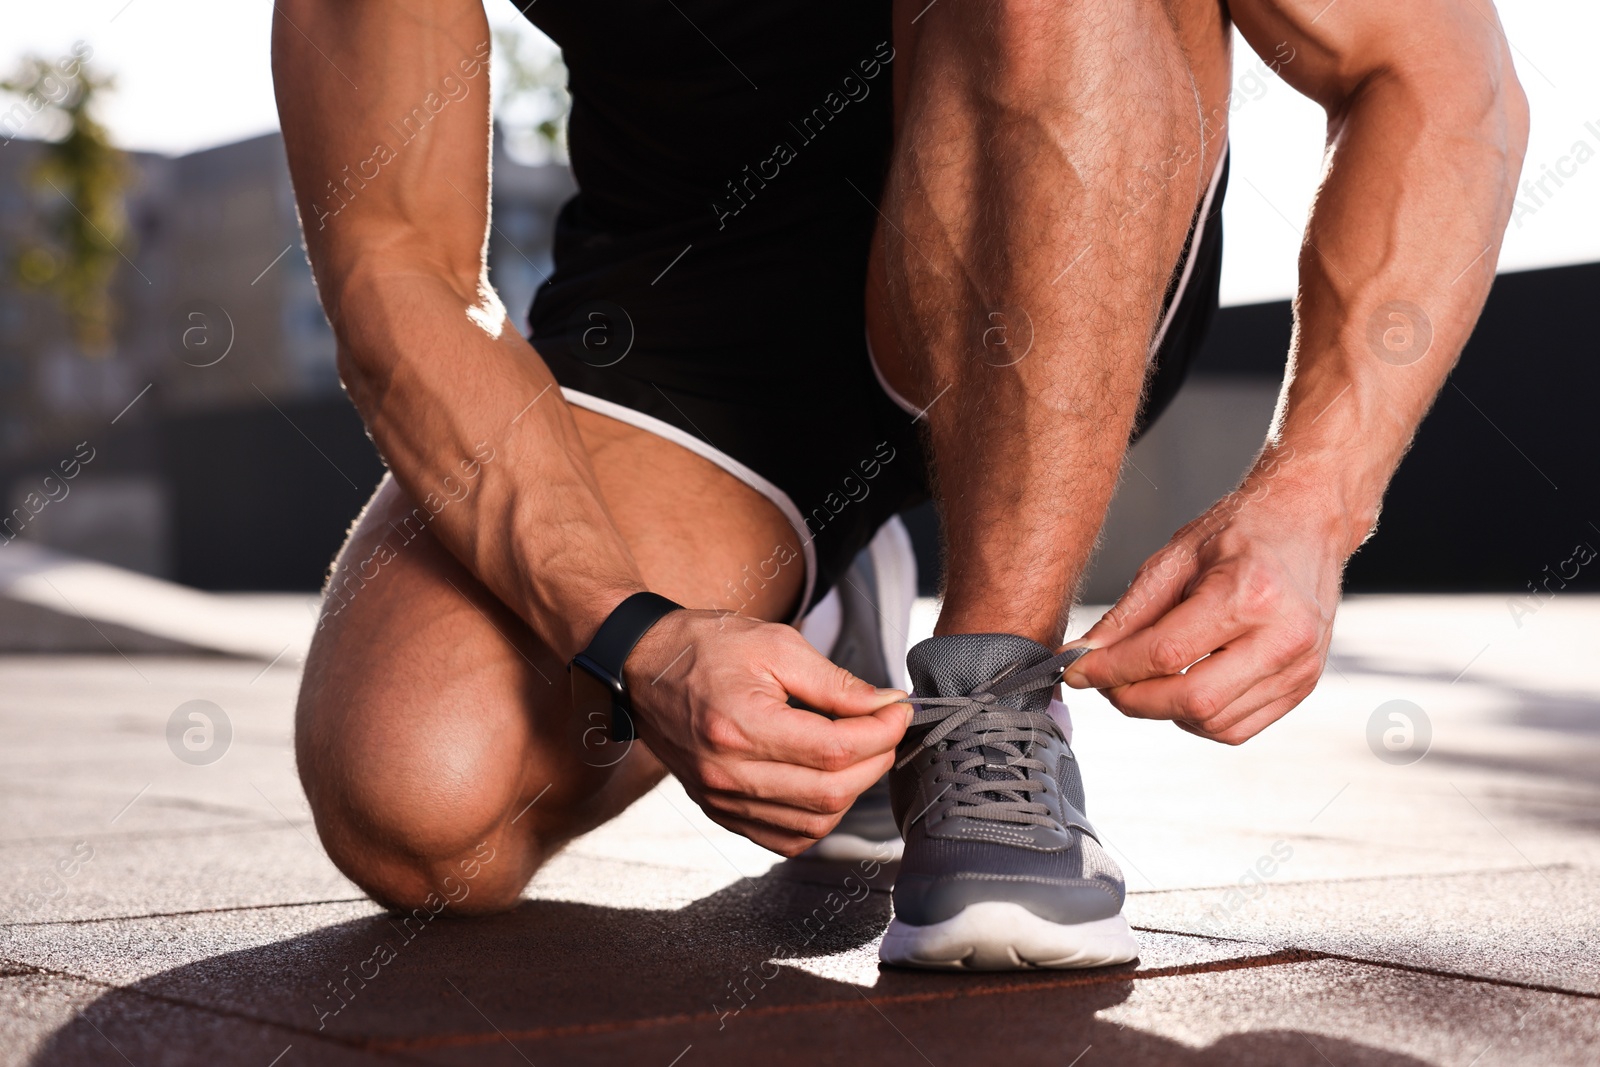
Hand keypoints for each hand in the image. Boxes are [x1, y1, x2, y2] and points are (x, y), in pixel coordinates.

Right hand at [624, 610, 911, 854]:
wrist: (643, 666)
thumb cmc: (705, 647)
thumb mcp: (775, 644)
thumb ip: (835, 683)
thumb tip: (887, 705)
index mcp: (740, 726)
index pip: (833, 750)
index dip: (881, 733)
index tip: (898, 711)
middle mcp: (727, 774)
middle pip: (830, 792)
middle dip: (875, 761)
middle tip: (886, 729)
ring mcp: (721, 800)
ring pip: (813, 823)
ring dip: (851, 792)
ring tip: (859, 753)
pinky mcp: (720, 812)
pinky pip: (785, 838)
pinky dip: (818, 817)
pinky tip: (826, 781)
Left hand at [1063, 467, 1348, 743]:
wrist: (1307, 522)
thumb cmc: (1242, 531)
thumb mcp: (1176, 556)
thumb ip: (1129, 613)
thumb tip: (1084, 656)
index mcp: (1250, 594)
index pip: (1165, 654)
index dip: (1111, 669)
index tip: (1077, 670)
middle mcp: (1283, 637)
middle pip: (1191, 699)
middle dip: (1133, 699)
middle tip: (1105, 682)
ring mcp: (1300, 667)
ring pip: (1212, 722)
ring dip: (1164, 710)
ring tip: (1144, 678)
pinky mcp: (1302, 686)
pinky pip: (1237, 728)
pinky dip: (1198, 718)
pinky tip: (1182, 687)